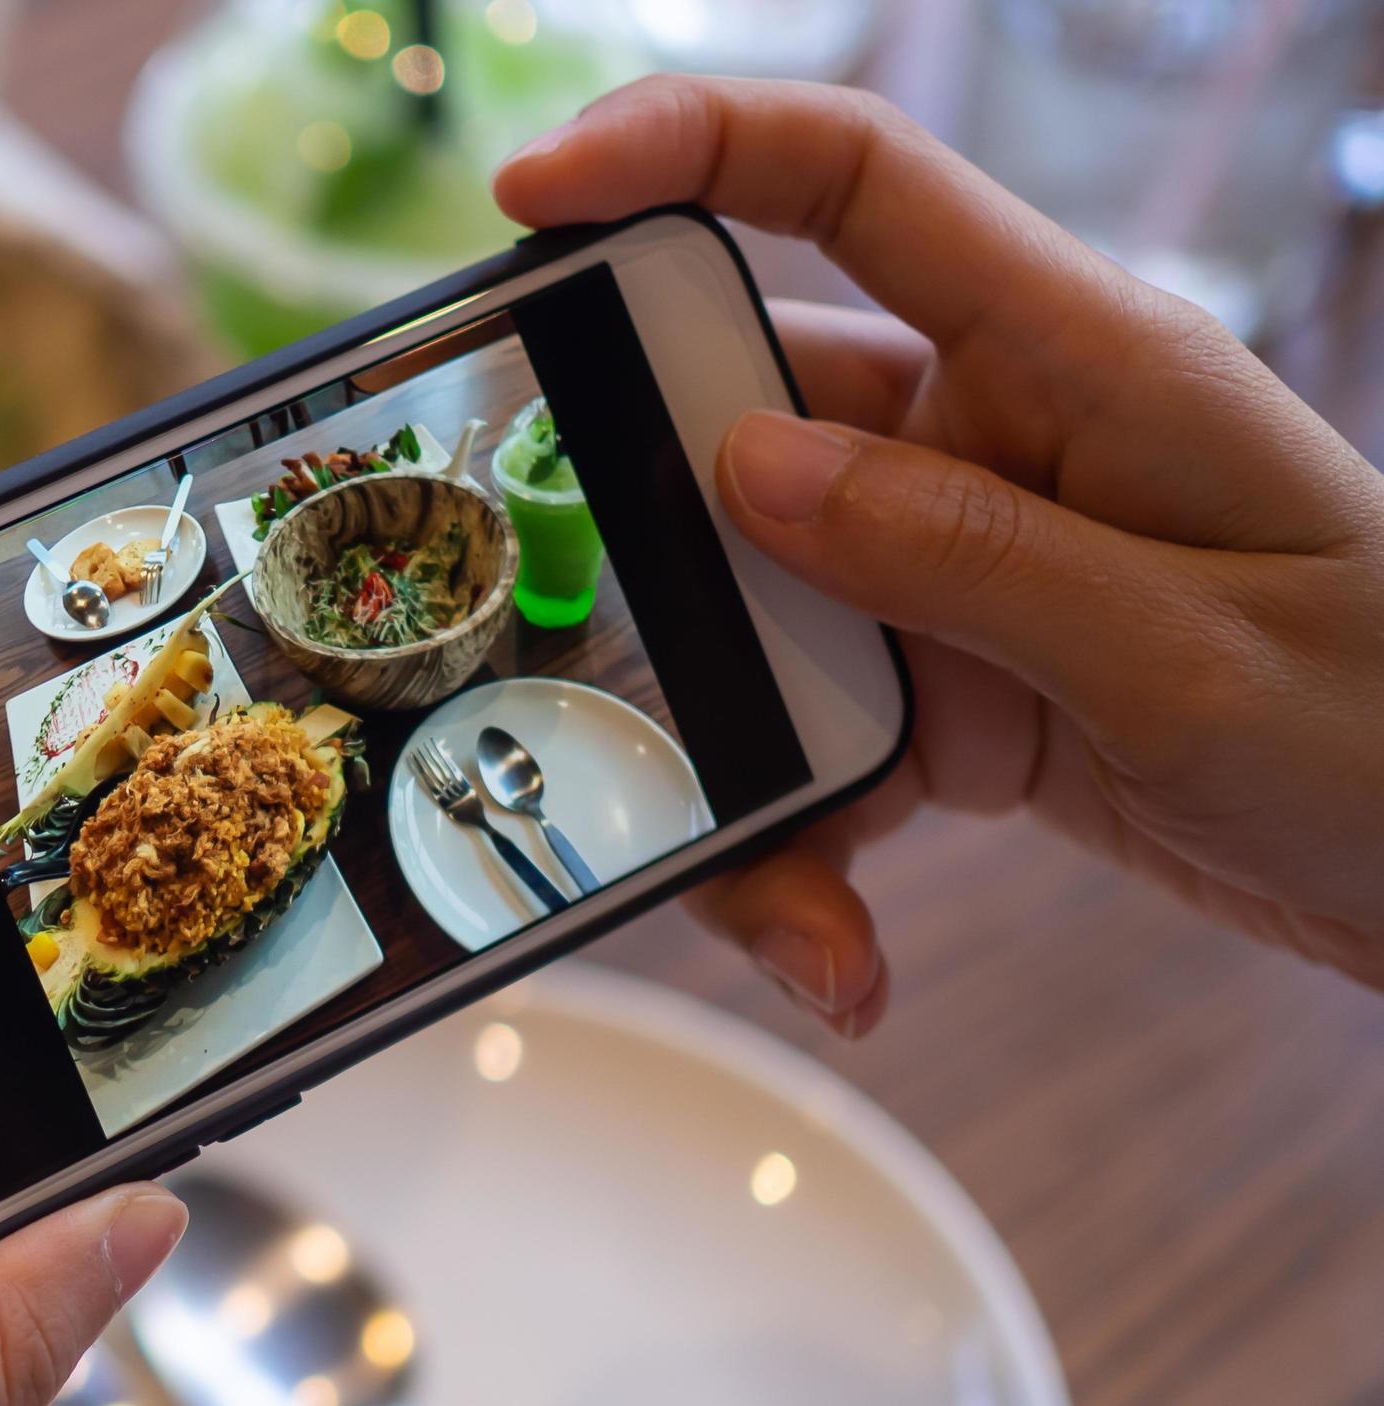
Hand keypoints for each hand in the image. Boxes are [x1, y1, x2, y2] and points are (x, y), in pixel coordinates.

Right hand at [498, 78, 1383, 1031]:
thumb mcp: (1183, 651)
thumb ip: (963, 555)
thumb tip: (746, 467)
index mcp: (1076, 357)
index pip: (854, 183)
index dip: (681, 149)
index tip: (529, 198)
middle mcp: (993, 436)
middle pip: (739, 427)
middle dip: (650, 551)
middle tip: (602, 657)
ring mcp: (954, 562)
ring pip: (749, 619)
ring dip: (735, 763)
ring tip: (792, 912)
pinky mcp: (942, 680)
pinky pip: (803, 741)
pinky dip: (797, 852)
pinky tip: (838, 949)